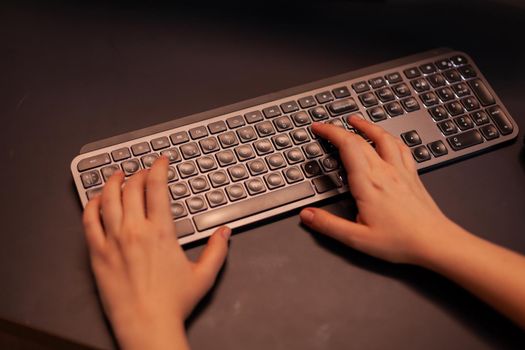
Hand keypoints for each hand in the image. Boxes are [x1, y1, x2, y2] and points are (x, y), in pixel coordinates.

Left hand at [82, 157, 229, 349]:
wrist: (147, 326)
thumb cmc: (173, 304)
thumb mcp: (204, 275)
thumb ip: (217, 250)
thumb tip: (225, 232)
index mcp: (161, 232)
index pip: (157, 188)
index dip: (158, 169)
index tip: (160, 161)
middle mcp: (135, 231)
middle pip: (132, 189)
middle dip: (138, 174)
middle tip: (142, 171)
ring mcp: (113, 241)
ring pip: (108, 200)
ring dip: (112, 183)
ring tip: (117, 175)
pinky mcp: (97, 254)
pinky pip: (89, 221)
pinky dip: (91, 205)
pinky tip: (96, 200)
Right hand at [300, 116, 455, 264]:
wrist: (436, 243)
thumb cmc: (401, 241)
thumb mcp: (357, 239)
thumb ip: (329, 225)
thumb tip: (306, 215)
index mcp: (368, 183)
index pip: (347, 146)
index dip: (330, 132)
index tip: (318, 128)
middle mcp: (385, 171)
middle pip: (361, 139)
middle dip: (341, 128)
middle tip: (327, 126)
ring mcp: (401, 171)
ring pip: (383, 138)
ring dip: (367, 126)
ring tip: (356, 121)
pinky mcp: (412, 176)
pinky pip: (401, 148)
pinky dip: (390, 137)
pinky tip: (388, 138)